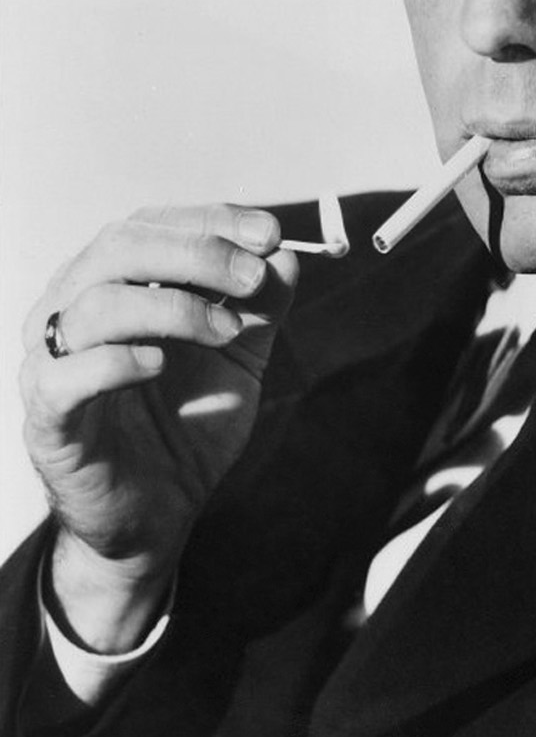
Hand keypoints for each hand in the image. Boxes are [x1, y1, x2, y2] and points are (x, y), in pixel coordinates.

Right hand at [19, 205, 297, 649]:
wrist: (160, 515)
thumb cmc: (188, 424)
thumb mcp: (241, 355)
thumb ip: (262, 306)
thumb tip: (287, 255)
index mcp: (112, 283)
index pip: (151, 224)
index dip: (211, 220)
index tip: (269, 234)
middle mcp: (71, 309)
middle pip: (120, 248)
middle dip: (198, 253)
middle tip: (253, 276)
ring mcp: (51, 362)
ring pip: (96, 303)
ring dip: (173, 306)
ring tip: (226, 331)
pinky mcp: (47, 419)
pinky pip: (65, 376)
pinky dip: (115, 360)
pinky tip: (158, 364)